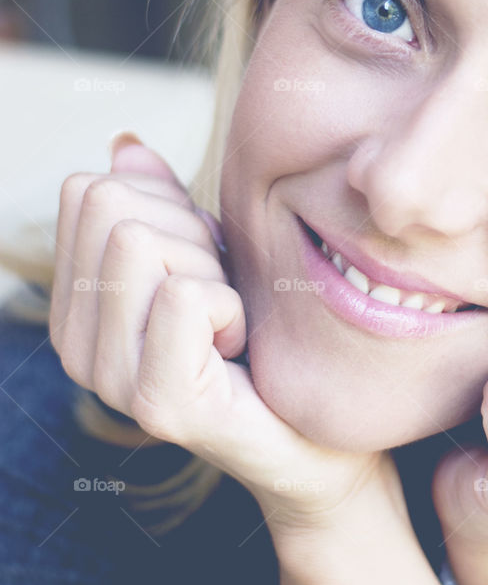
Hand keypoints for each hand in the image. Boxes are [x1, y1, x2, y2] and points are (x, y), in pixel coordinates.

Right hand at [49, 134, 405, 540]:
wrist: (316, 439)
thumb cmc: (266, 337)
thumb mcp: (209, 254)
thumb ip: (160, 204)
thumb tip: (125, 145)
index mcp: (75, 307)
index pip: (89, 190)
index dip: (165, 204)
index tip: (203, 261)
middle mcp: (75, 346)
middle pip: (112, 208)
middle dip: (189, 234)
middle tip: (223, 295)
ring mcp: (109, 380)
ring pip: (141, 244)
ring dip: (211, 271)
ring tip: (229, 324)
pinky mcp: (157, 404)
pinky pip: (185, 297)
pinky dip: (231, 307)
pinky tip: (239, 349)